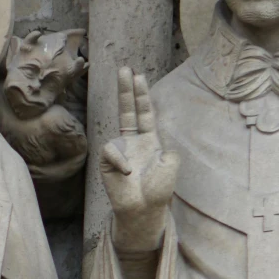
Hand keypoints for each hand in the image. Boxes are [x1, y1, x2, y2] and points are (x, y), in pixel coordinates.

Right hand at [101, 67, 178, 253]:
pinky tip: (126, 173)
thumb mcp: (171, 164)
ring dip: (125, 156)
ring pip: (118, 137)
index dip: (141, 94)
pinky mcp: (107, 161)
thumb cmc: (158, 190)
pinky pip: (111, 150)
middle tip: (124, 68)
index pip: (145, 112)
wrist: (143, 209)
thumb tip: (161, 140)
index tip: (138, 75)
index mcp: (150, 140)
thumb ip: (167, 145)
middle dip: (126, 90)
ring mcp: (120, 151)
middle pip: (128, 110)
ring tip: (132, 174)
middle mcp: (134, 142)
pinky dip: (119, 160)